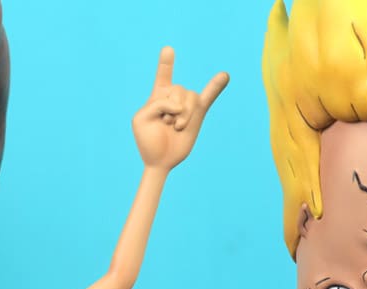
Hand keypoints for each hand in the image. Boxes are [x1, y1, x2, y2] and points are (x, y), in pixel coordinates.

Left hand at [132, 46, 227, 170]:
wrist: (160, 160)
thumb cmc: (148, 140)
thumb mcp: (142, 119)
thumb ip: (157, 104)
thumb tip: (179, 106)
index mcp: (158, 96)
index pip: (164, 76)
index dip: (166, 63)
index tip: (168, 50)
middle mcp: (174, 98)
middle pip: (178, 89)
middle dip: (171, 107)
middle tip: (166, 123)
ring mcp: (187, 106)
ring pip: (190, 97)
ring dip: (183, 114)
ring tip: (176, 127)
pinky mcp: (198, 114)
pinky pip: (209, 96)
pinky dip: (216, 85)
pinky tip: (224, 75)